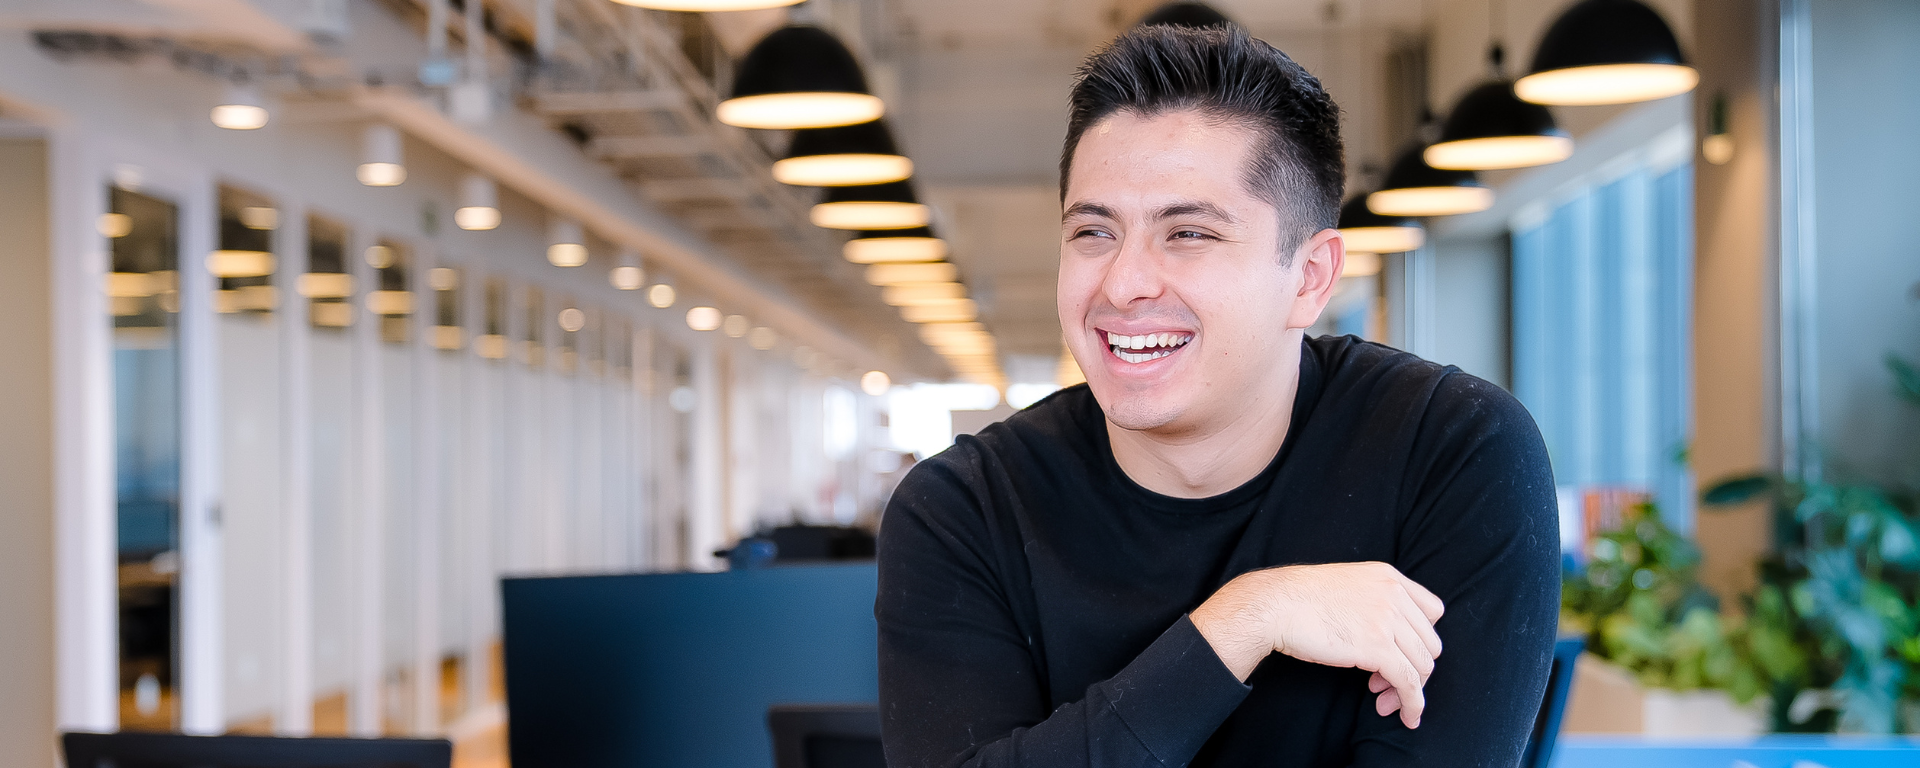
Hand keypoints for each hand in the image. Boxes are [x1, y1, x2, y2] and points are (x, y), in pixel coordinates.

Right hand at [1190, 562, 1443, 727]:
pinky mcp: (1377, 647)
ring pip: (1422, 665)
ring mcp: (1388, 620)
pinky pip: (1409, 682)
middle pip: (1430, 643)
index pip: (1433, 611)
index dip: (1420, 638)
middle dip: (1414, 669)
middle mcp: (1394, 594)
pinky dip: (1413, 703)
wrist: (1274, 604)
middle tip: (1386, 684)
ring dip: (1410, 690)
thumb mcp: (1348, 585)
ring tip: (1385, 702)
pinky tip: (1406, 715)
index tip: (1402, 654)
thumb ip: (1373, 600)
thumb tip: (1387, 636)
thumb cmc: (1299, 599)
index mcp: (1389, 576)